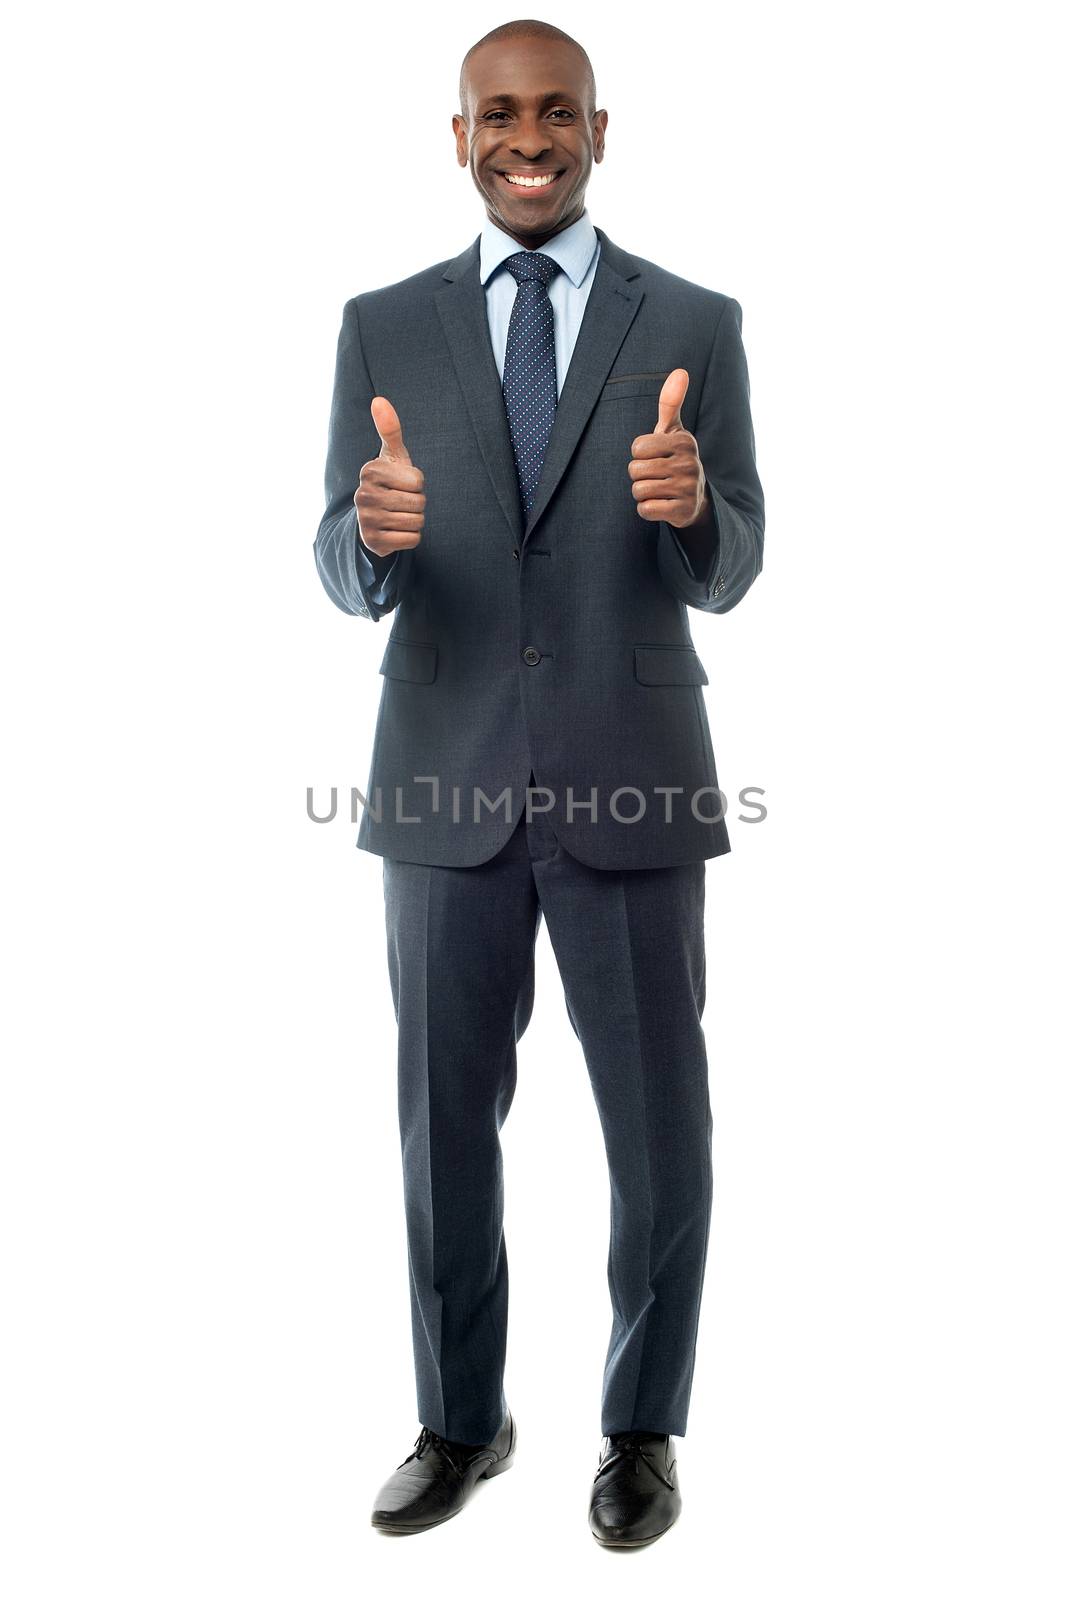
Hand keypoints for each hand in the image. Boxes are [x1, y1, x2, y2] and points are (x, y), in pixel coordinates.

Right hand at [354, 397, 425, 556]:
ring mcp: (366, 520)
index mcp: (370, 471)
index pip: (418, 481)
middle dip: (418, 504)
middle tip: (402, 502)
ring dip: (415, 521)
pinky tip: (397, 531)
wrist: (374, 519)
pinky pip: (411, 540)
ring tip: (400, 515)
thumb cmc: (390, 482)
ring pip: (416, 522)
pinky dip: (410, 538)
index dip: (417, 484)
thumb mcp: (393, 456)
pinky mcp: (372, 542)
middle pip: (419, 503)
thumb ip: (390, 429)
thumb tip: (379, 400)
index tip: (402, 484)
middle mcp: (363, 495)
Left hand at [628, 369, 709, 529]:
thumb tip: (680, 371)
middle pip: (635, 470)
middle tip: (656, 476)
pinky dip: (648, 509)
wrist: (696, 499)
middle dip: (639, 475)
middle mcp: (689, 463)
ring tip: (659, 489)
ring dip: (643, 493)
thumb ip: (671, 402)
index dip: (639, 455)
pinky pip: (646, 509)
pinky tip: (661, 504)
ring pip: (639, 491)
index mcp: (683, 441)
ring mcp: (688, 488)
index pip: (636, 448)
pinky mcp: (683, 511)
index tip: (655, 457)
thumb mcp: (673, 431)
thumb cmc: (676, 458)